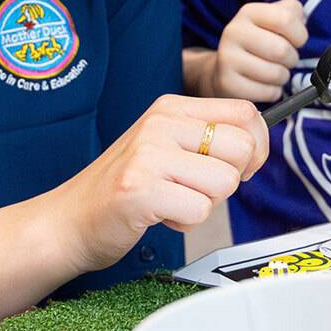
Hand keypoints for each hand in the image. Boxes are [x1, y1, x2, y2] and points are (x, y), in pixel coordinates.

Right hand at [52, 95, 270, 270]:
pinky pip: (199, 211)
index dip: (257, 145)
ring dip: (205, 203)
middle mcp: (160, 123)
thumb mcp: (166, 145)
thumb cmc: (127, 187)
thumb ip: (208, 138)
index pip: (245, 112)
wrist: (70, 219)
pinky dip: (185, 223)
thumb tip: (259, 145)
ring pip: (225, 182)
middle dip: (231, 179)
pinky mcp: (140, 189)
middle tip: (198, 189)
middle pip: (242, 147)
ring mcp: (148, 154)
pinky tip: (159, 215)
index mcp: (170, 107)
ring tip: (172, 200)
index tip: (241, 167)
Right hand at [209, 0, 307, 102]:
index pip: (287, 20)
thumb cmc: (259, 42)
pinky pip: (268, 92)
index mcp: (249, 12)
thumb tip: (299, 17)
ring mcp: (227, 59)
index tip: (295, 41)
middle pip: (282, 50)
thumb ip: (291, 12)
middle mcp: (234, 32)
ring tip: (273, 71)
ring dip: (283, 77)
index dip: (299, 35)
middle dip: (291, 59)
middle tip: (284, 60)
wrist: (226, 67)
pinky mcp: (228, 84)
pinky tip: (264, 84)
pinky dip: (273, 92)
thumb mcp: (273, 19)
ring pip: (276, 74)